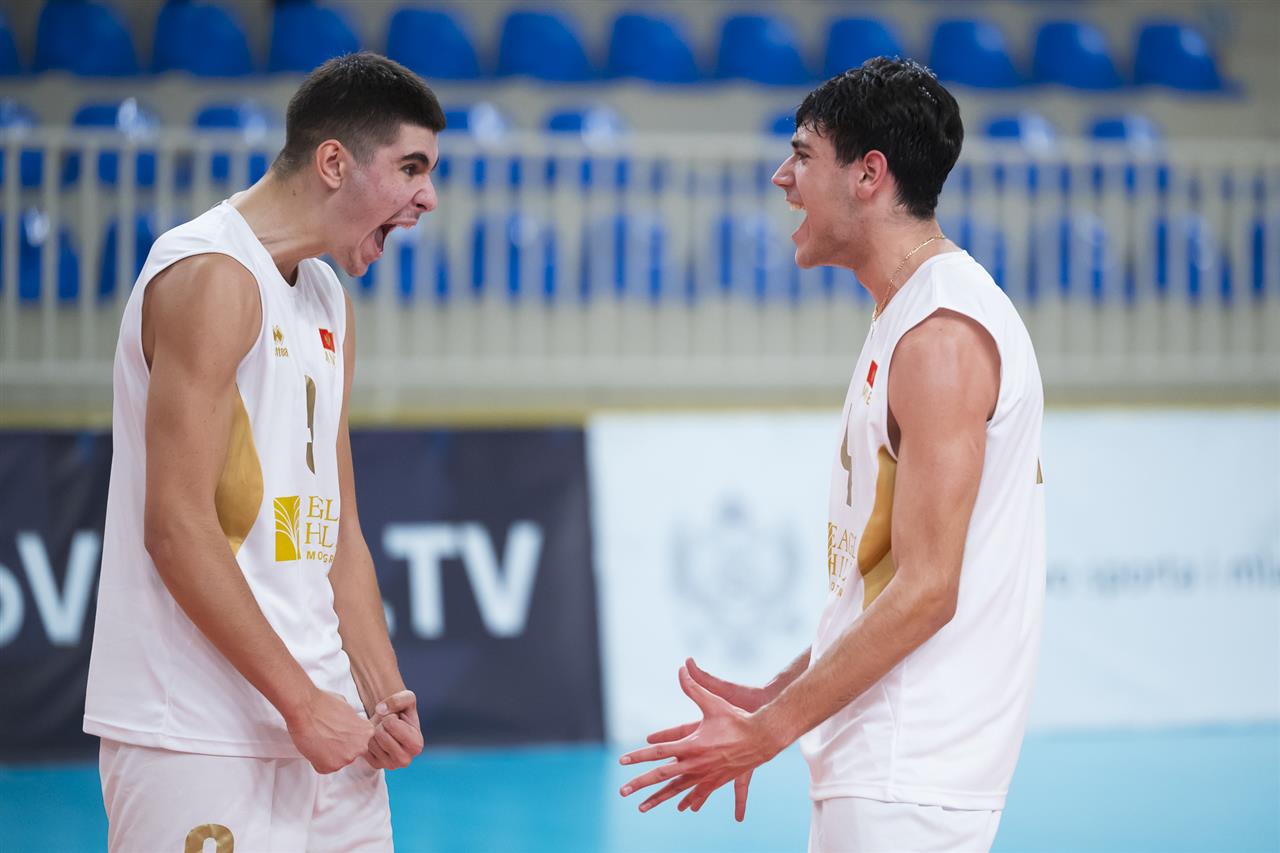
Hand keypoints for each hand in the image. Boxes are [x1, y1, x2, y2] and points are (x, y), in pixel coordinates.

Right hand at [286, 689, 373, 773]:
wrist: (306, 710)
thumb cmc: (323, 704)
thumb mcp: (347, 706)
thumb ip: (352, 719)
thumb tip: (348, 722)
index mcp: (367, 732)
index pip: (359, 741)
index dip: (346, 737)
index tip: (338, 732)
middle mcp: (361, 747)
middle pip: (350, 752)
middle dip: (339, 746)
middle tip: (327, 736)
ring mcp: (347, 758)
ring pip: (337, 761)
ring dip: (328, 754)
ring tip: (319, 739)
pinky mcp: (331, 766)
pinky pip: (323, 767)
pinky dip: (317, 760)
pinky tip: (314, 747)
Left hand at [365, 689, 423, 770]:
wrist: (391, 723)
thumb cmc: (402, 711)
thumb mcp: (407, 698)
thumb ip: (397, 700)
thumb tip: (380, 710)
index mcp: (416, 745)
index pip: (391, 724)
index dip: (390, 717)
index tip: (396, 719)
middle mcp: (405, 760)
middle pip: (380, 734)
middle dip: (381, 724)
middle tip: (387, 725)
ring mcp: (391, 765)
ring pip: (371, 742)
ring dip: (373, 732)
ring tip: (383, 731)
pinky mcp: (377, 765)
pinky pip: (363, 748)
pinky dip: (367, 740)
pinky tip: (377, 738)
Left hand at [619, 665, 786, 817]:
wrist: (763, 738)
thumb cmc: (737, 718)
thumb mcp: (714, 701)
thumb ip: (695, 686)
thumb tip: (683, 667)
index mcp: (692, 745)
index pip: (659, 751)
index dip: (639, 756)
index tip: (622, 761)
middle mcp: (696, 763)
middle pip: (662, 776)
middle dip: (640, 784)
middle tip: (622, 792)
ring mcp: (706, 775)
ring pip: (677, 790)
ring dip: (658, 798)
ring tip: (642, 808)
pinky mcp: (717, 780)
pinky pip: (698, 793)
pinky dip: (688, 799)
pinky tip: (681, 808)